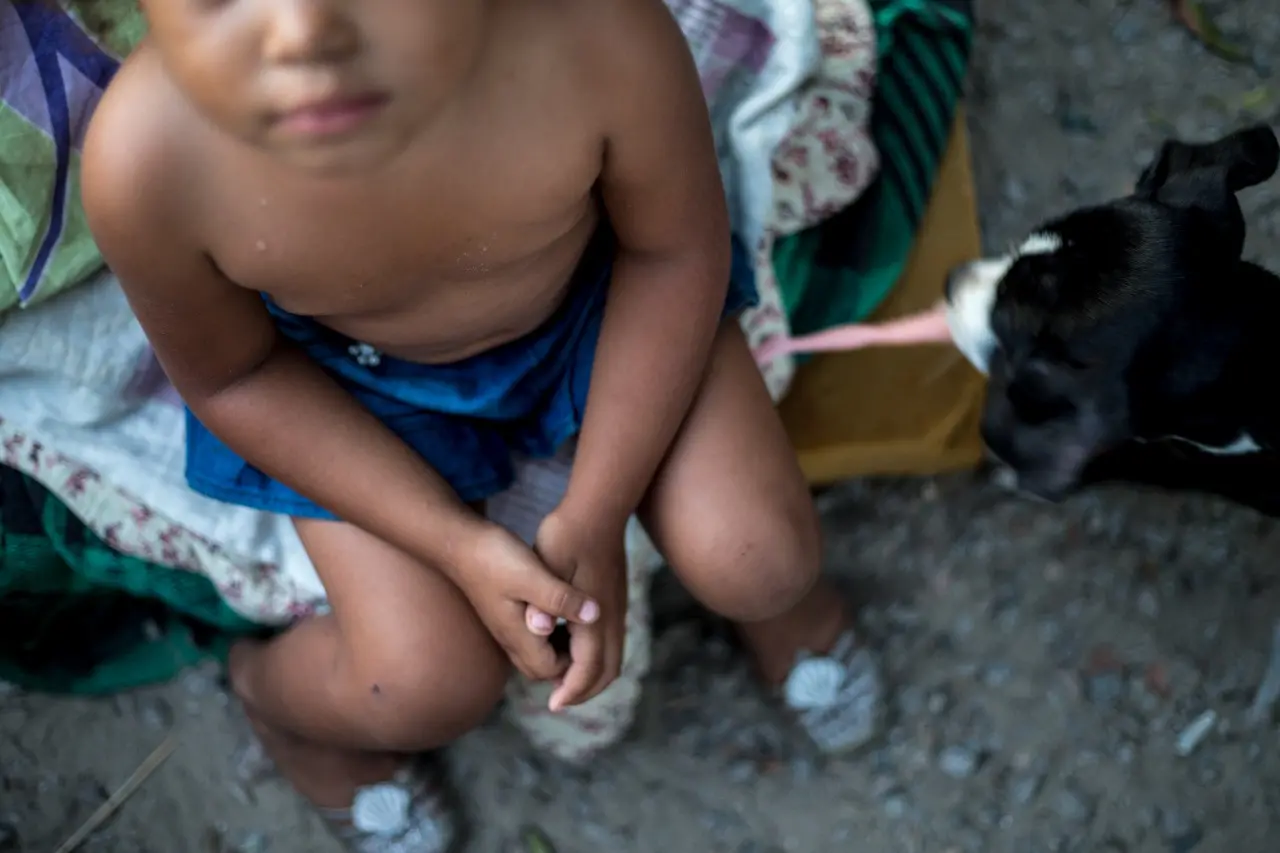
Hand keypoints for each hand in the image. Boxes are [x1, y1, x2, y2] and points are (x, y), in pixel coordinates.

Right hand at [452, 522, 599, 681]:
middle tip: (590, 637)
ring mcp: (504, 626)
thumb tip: (594, 616)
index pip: (551, 669)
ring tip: (580, 625)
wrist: (458, 543)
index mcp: (518, 635)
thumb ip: (561, 598)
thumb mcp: (532, 576)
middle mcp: (509, 638)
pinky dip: (549, 633)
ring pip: (535, 653)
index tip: (594, 638)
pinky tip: (561, 610)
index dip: (575, 663)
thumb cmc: (494, 558)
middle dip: (567, 661)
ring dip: (558, 647)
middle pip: (542, 668)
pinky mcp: (503, 614)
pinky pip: (529, 637)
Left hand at [529, 507, 628, 710]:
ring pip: (614, 656)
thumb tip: (542, 627)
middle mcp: (611, 617)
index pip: (588, 668)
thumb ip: (546, 599)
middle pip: (607, 671)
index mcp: (594, 615)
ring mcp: (618, 608)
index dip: (571, 690)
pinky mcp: (617, 599)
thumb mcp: (548, 564)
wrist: (599, 507)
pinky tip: (572, 647)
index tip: (553, 705)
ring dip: (591, 675)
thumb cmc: (567, 534)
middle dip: (584, 690)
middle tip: (559, 700)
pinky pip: (612, 641)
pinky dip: (596, 657)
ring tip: (563, 680)